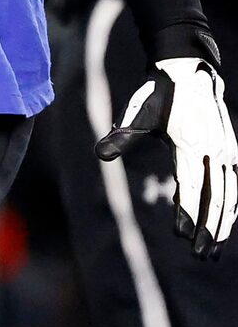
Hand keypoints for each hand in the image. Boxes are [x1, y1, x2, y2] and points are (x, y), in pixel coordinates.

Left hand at [97, 56, 237, 256]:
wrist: (188, 71)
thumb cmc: (160, 95)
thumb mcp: (139, 113)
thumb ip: (123, 136)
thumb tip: (100, 153)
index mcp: (192, 144)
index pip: (191, 186)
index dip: (187, 212)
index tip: (180, 236)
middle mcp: (214, 150)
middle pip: (215, 197)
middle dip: (208, 228)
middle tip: (199, 255)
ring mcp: (226, 151)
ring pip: (229, 194)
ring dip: (222, 223)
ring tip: (212, 249)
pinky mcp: (230, 151)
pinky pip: (233, 184)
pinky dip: (230, 206)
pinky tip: (223, 225)